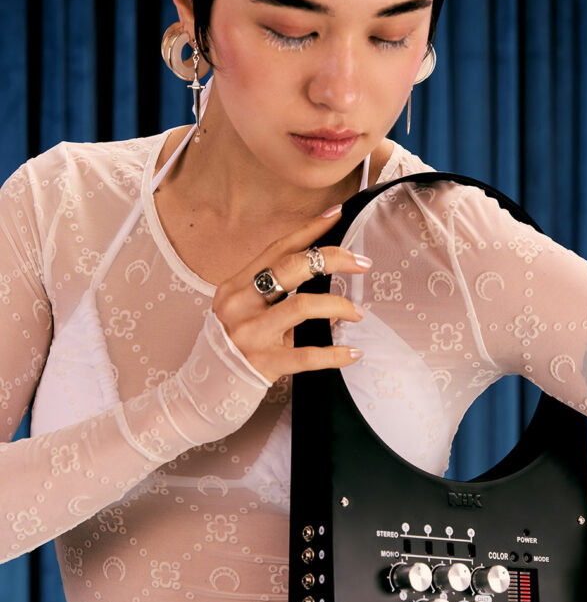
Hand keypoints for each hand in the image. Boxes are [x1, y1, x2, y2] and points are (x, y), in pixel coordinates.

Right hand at [212, 207, 368, 382]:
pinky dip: (335, 354)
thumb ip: (278, 294)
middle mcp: (240, 305)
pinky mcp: (264, 362)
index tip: (337, 215)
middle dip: (332, 260)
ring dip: (338, 306)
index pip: (277, 249)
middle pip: (290, 268)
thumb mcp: (247, 310)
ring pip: (303, 306)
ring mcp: (251, 334)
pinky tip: (353, 352)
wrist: (209, 386)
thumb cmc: (235, 342)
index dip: (309, 230)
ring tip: (357, 312)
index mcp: (235, 286)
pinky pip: (308, 355)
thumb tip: (327, 284)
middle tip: (361, 264)